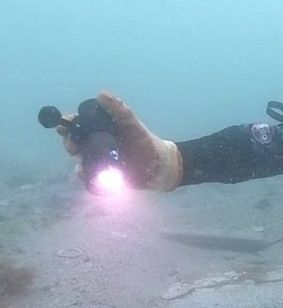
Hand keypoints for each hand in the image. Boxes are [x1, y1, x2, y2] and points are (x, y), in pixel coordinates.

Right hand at [57, 91, 182, 190]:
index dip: (68, 124)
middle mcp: (95, 146)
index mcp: (99, 130)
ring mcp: (98, 162)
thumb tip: (101, 94)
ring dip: (79, 166)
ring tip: (83, 168)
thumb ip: (119, 110)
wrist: (159, 165)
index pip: (78, 125)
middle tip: (74, 146)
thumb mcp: (133, 124)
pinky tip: (92, 179)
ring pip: (80, 164)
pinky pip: (90, 181)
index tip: (65, 124)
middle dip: (70, 144)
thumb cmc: (145, 141)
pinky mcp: (104, 178)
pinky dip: (88, 181)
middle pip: (74, 144)